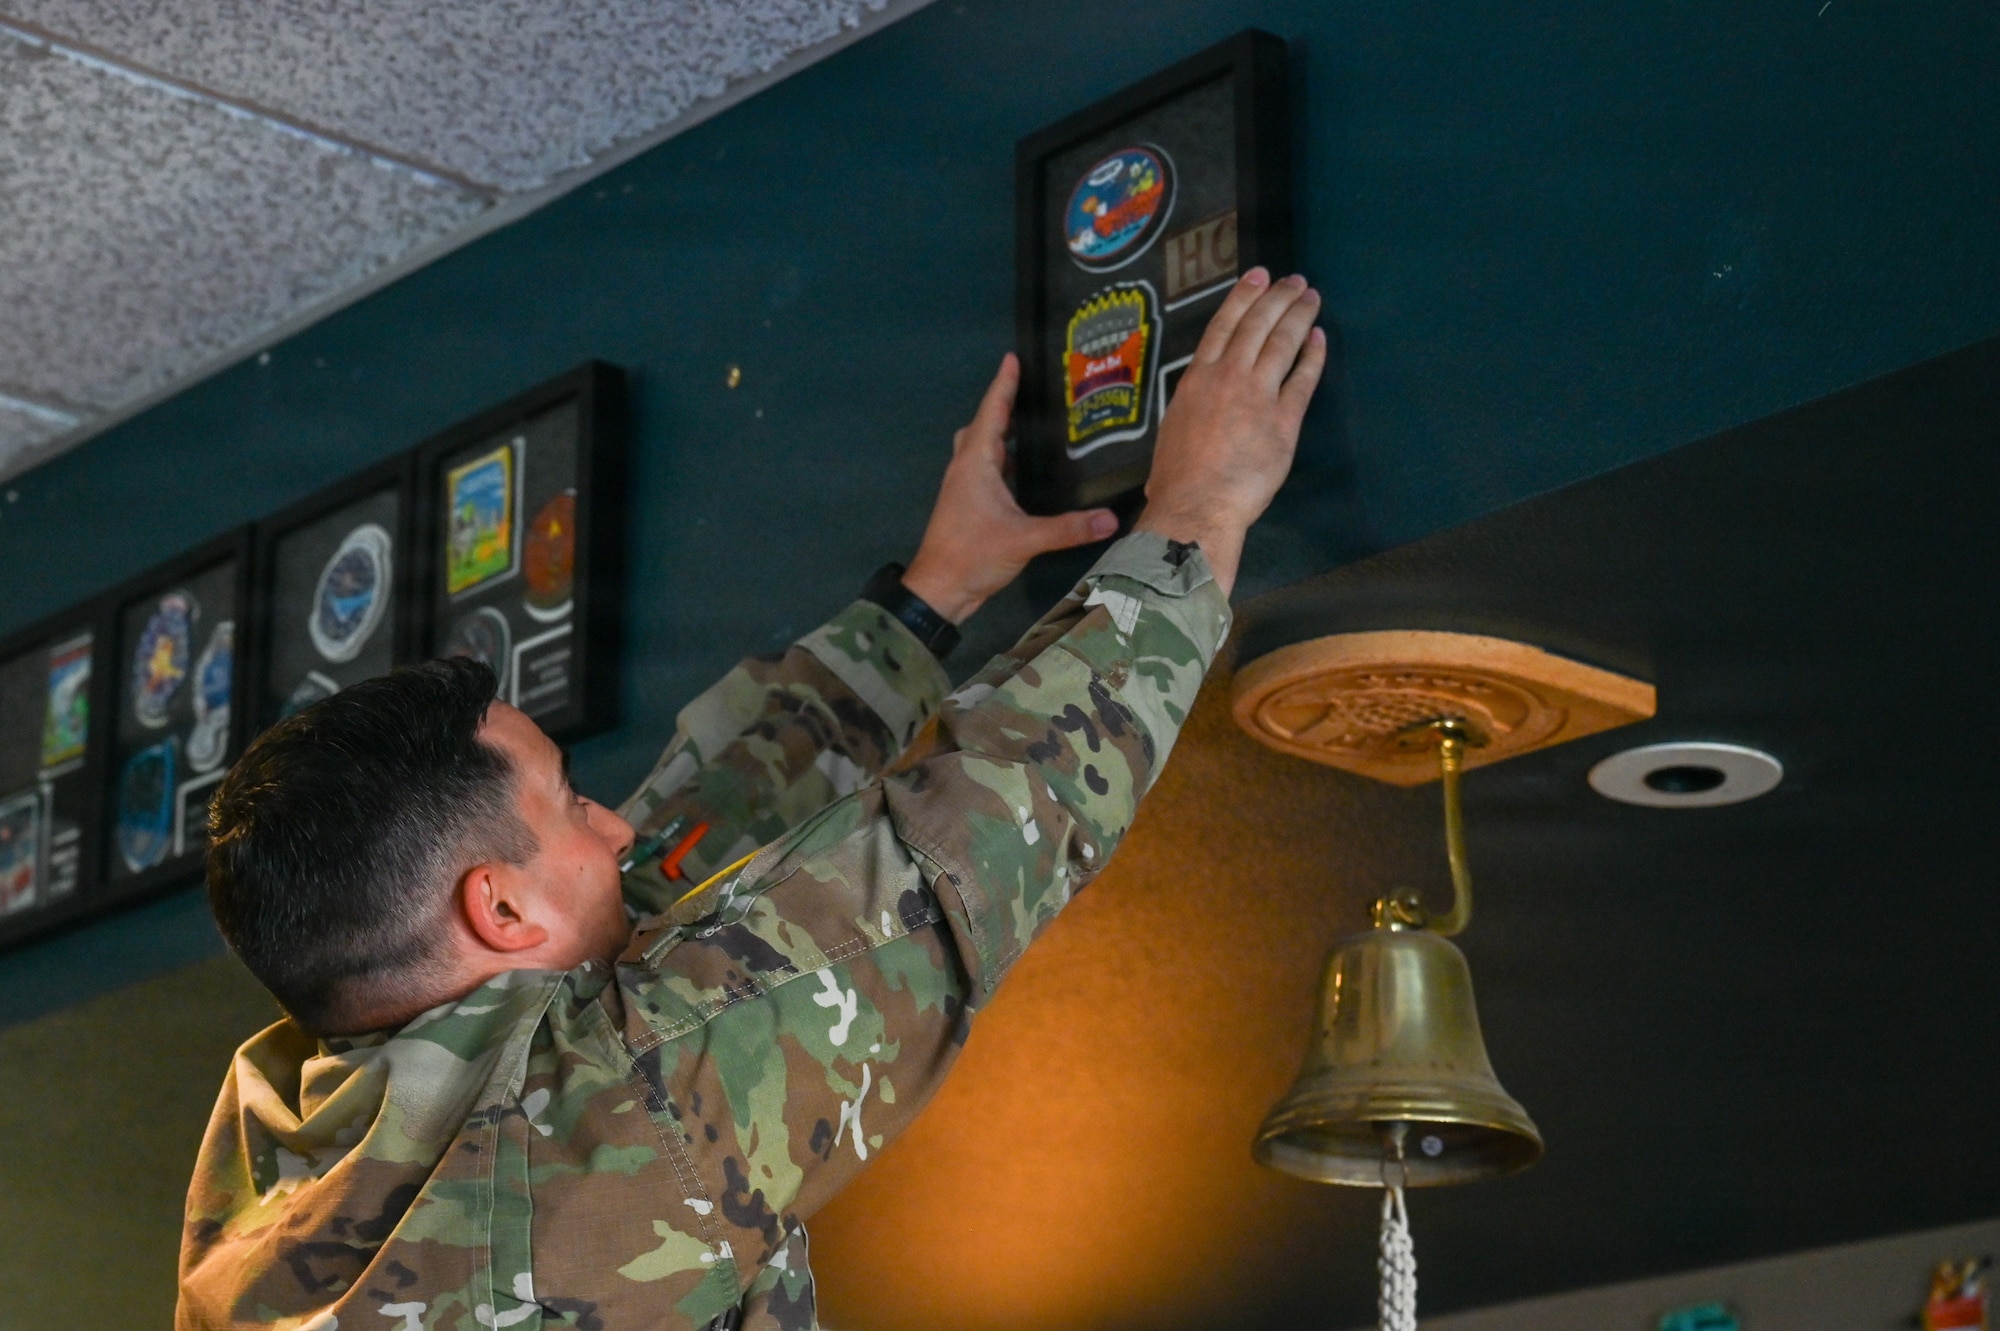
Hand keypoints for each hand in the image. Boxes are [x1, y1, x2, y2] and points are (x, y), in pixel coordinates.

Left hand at [902, 354, 1119, 622]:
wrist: (940, 591)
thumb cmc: (972, 555)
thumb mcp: (1024, 540)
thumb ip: (1068, 528)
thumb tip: (1111, 519)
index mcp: (976, 463)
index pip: (992, 413)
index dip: (1004, 385)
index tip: (1013, 357)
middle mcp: (966, 469)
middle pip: (982, 426)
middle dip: (1002, 407)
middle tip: (1027, 392)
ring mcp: (964, 488)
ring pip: (980, 449)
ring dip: (999, 434)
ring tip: (1029, 426)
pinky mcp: (968, 507)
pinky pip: (985, 470)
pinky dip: (1001, 461)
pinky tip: (1023, 471)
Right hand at [1136, 268, 1325, 594]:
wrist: (1197, 504)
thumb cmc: (1177, 480)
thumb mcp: (1172, 434)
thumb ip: (1186, 419)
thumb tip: (1184, 432)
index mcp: (1196, 379)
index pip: (1223, 325)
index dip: (1243, 296)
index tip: (1258, 276)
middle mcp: (1228, 377)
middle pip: (1257, 325)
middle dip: (1278, 297)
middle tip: (1294, 280)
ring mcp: (1257, 395)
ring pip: (1282, 342)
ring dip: (1298, 315)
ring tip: (1311, 297)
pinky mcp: (1283, 420)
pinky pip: (1303, 379)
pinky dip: (1313, 355)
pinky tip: (1319, 339)